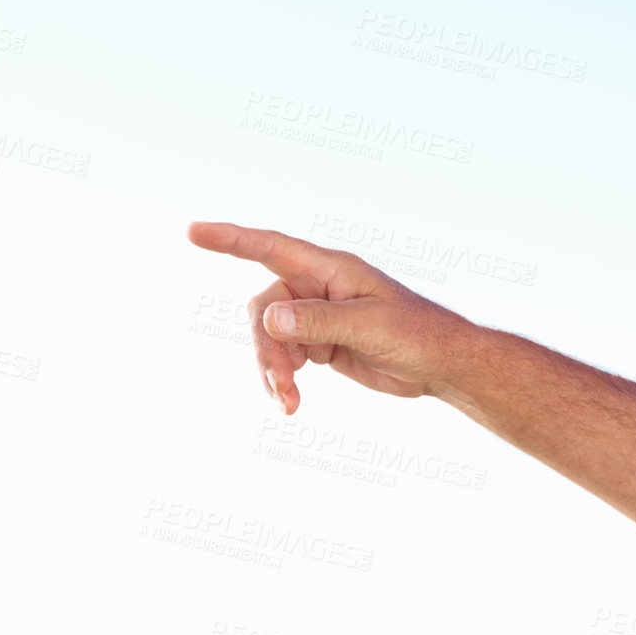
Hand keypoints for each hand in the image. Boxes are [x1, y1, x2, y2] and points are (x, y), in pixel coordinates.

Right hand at [188, 221, 469, 414]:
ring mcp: (317, 317)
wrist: (441, 365)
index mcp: (331, 270)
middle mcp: (318, 288)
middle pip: (264, 309)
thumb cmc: (417, 334)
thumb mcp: (370, 326)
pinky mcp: (320, 344)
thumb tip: (271, 317)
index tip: (194, 231)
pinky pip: (285, 357)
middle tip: (281, 385)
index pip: (271, 248)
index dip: (231, 239)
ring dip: (273, 370)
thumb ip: (319, 321)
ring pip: (271, 338)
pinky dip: (283, 379)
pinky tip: (291, 403)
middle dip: (267, 349)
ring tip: (288, 402)